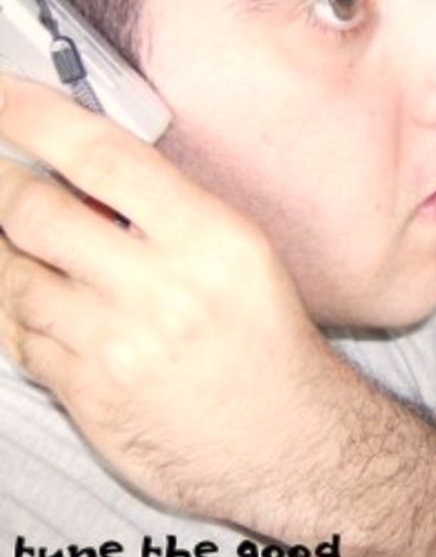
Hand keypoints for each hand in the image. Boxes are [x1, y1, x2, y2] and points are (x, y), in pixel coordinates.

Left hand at [0, 75, 335, 516]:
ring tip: (32, 254)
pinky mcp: (89, 395)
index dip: (31, 116)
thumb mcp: (244, 258)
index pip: (102, 156)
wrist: (287, 440)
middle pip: (33, 211)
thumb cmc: (270, 347)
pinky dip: (17, 317)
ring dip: (7, 258)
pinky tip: (45, 311)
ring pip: (11, 278)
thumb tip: (78, 176)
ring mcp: (118, 345)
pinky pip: (18, 339)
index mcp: (212, 240)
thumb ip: (168, 214)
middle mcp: (163, 288)